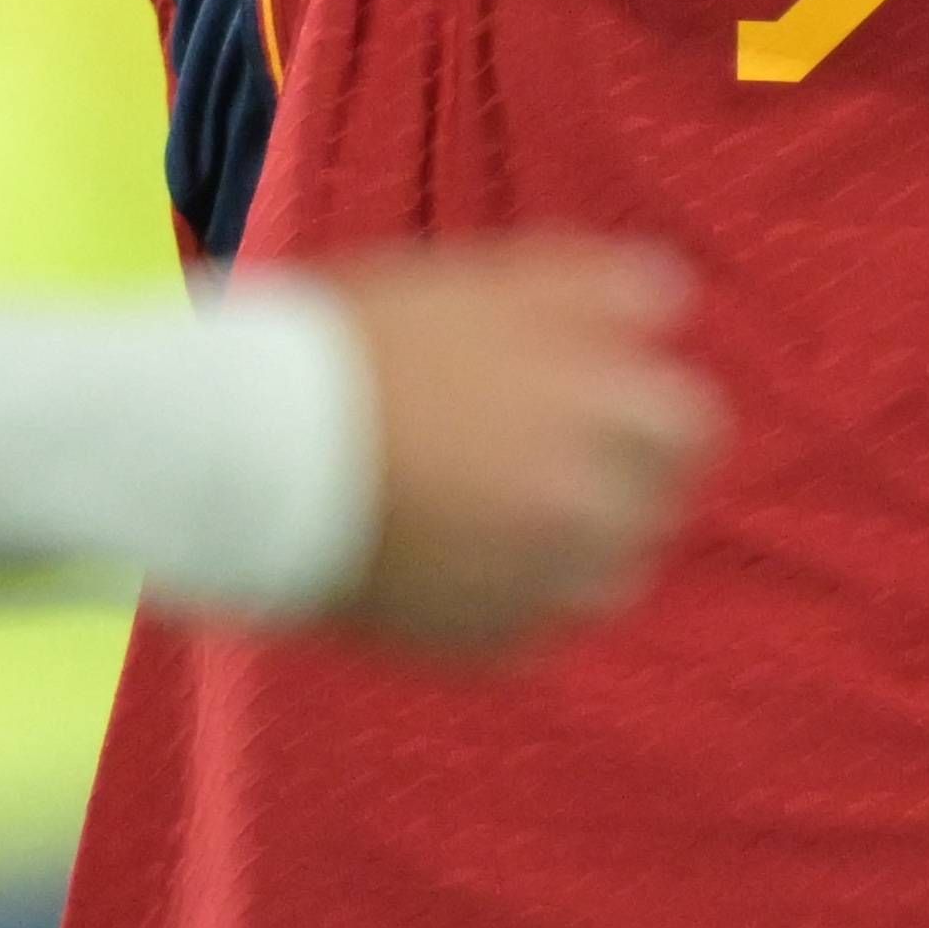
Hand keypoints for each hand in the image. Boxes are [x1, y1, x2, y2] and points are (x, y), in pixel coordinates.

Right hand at [301, 242, 722, 654]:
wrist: (242, 450)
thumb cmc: (356, 350)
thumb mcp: (484, 283)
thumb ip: (593, 288)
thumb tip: (673, 298)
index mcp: (612, 410)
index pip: (687, 420)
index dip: (638, 404)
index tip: (593, 397)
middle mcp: (600, 501)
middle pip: (659, 497)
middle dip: (622, 473)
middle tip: (539, 449)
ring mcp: (545, 581)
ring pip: (607, 570)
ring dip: (570, 539)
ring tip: (481, 501)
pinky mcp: (492, 644)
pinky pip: (533, 625)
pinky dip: (505, 596)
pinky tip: (440, 552)